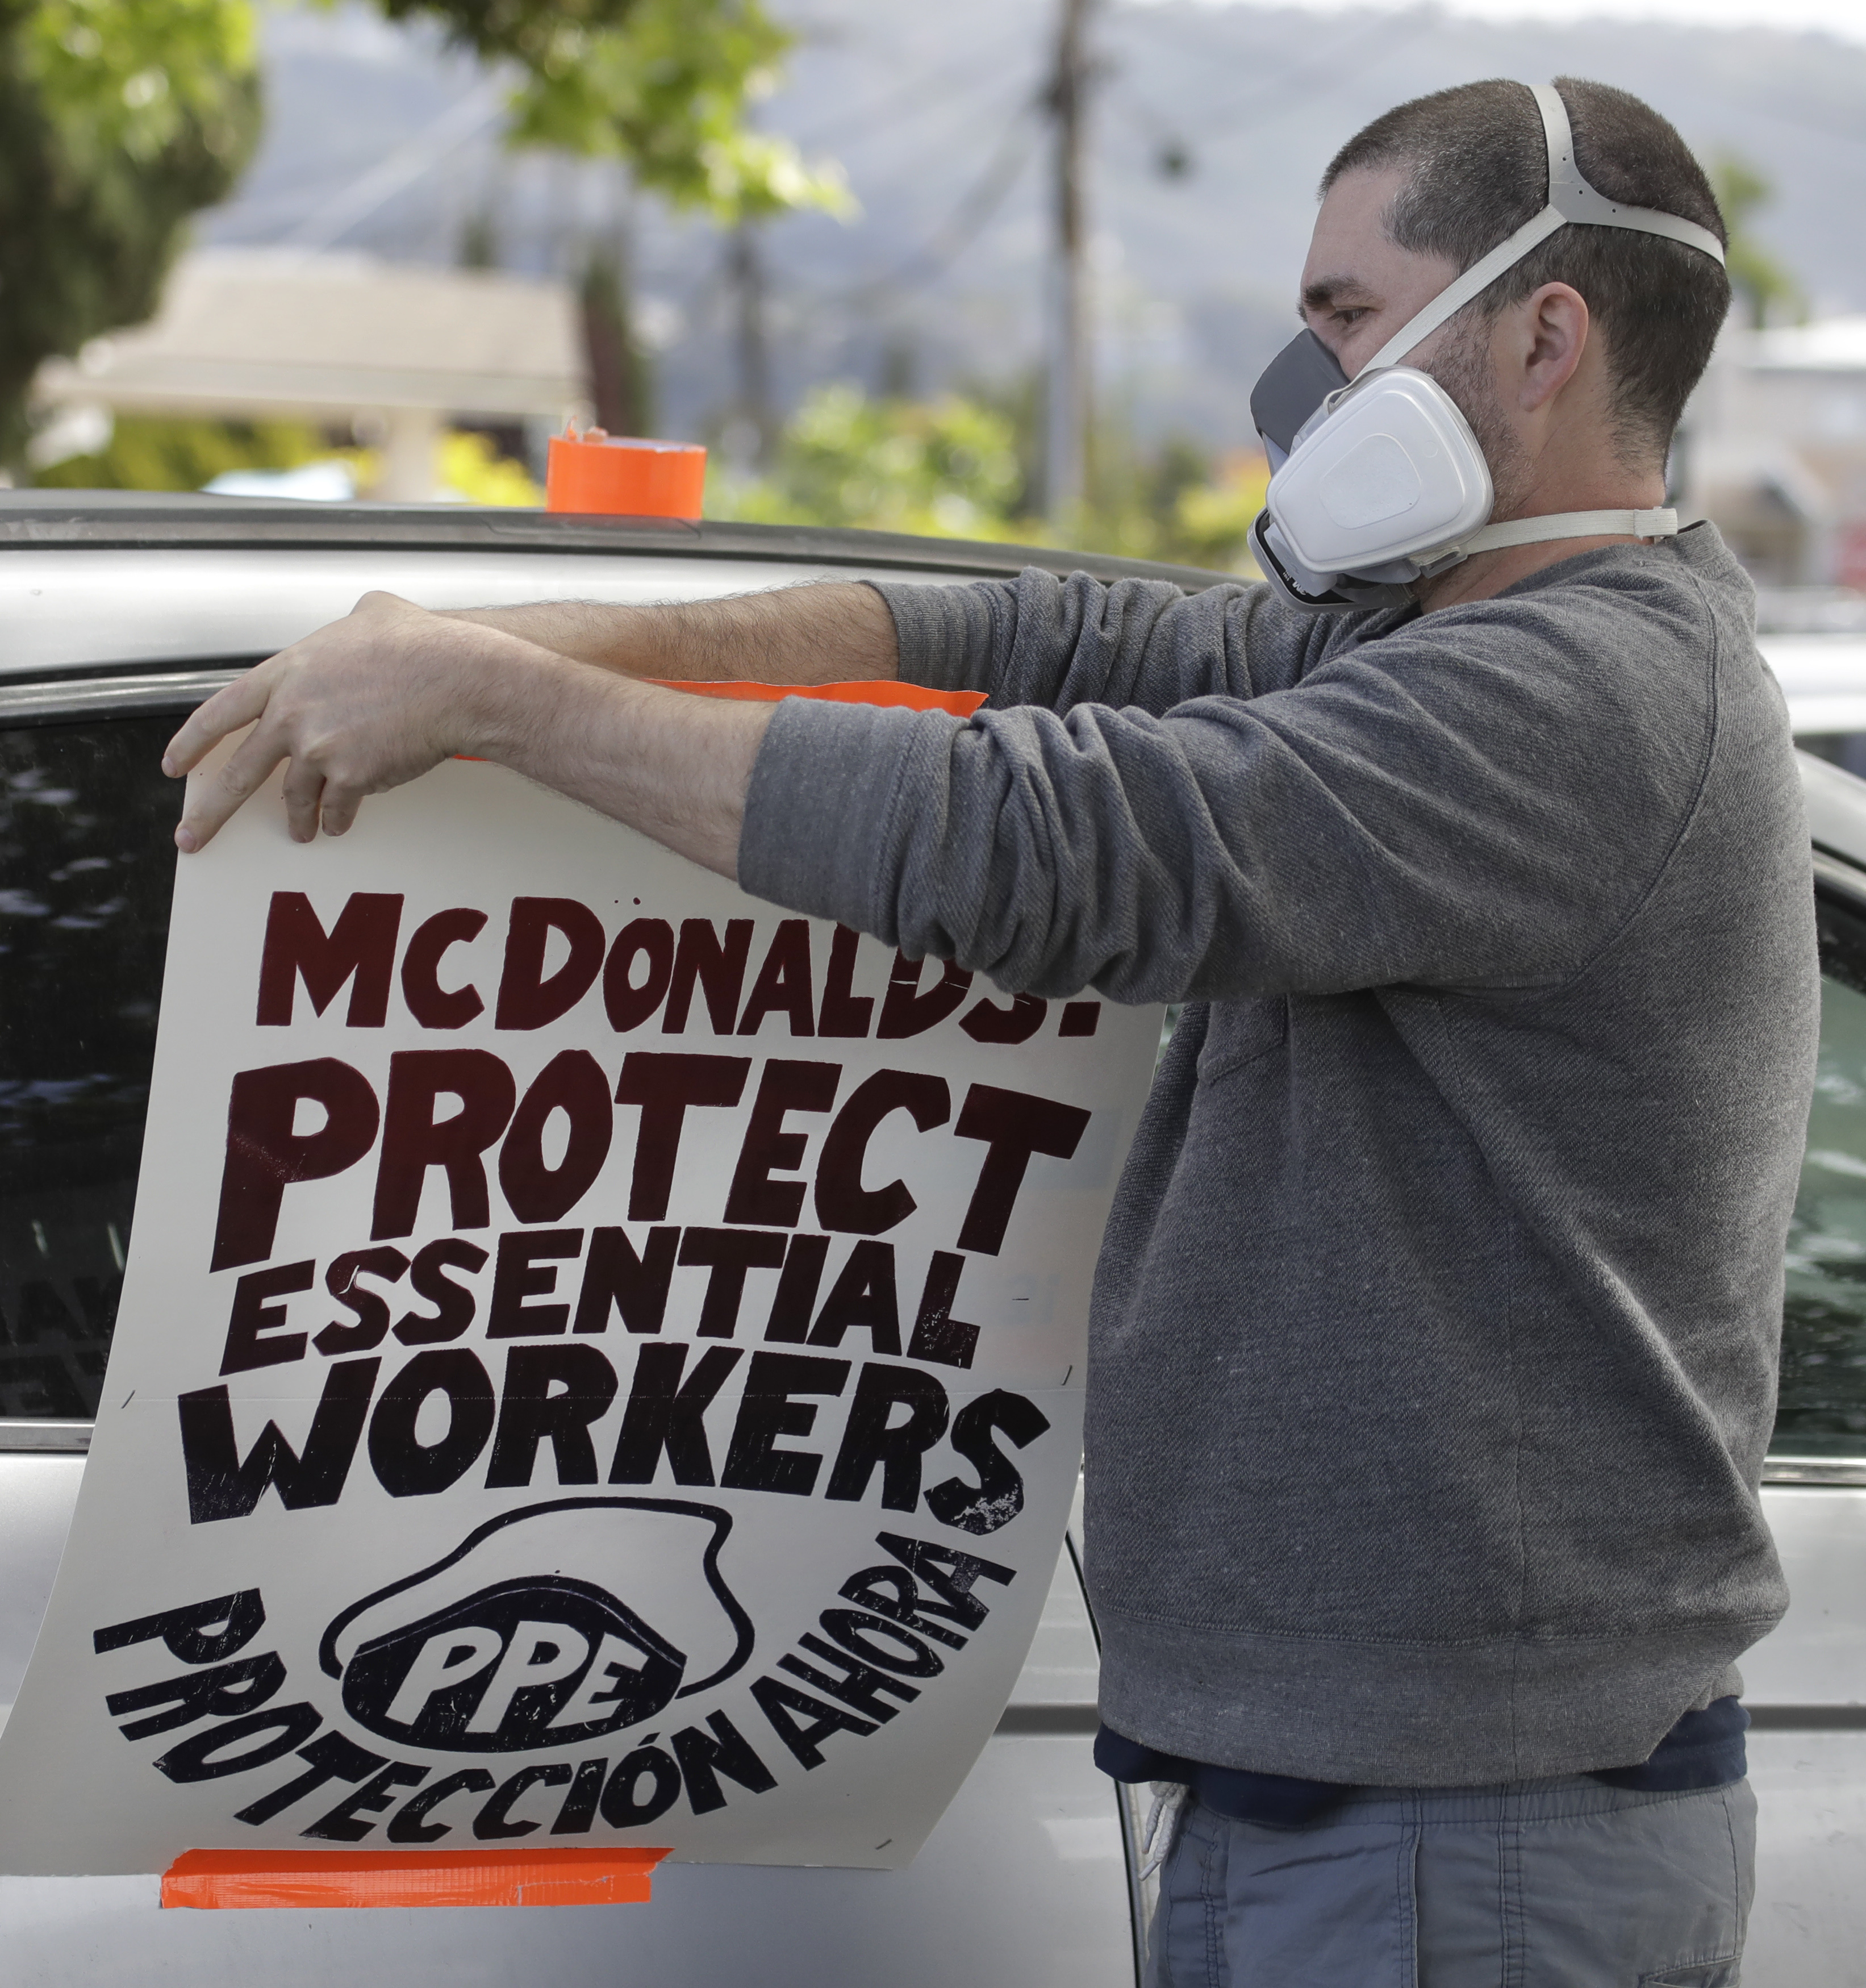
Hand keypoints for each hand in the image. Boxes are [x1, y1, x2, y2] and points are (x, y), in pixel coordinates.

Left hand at [162, 591, 559, 851]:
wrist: (458, 679)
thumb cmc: (424, 644)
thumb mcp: (376, 612)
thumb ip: (352, 622)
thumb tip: (363, 618)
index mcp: (288, 672)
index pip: (221, 712)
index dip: (193, 742)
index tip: (174, 767)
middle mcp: (292, 712)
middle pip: (239, 771)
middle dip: (211, 812)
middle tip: (192, 837)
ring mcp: (318, 746)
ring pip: (293, 796)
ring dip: (296, 818)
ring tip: (300, 832)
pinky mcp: (351, 776)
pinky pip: (337, 808)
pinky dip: (337, 819)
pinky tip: (339, 824)